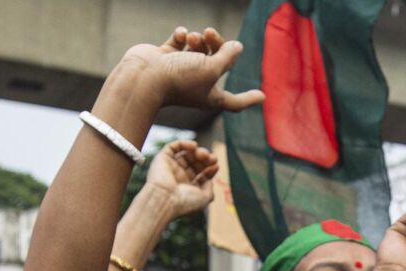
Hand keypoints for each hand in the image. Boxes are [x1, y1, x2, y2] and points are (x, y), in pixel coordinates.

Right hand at [121, 27, 265, 111]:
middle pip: (218, 62)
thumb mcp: (212, 68)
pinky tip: (181, 35)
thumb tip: (237, 47)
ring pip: (199, 49)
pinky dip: (183, 36)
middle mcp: (196, 84)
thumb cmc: (180, 78)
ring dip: (199, 39)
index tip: (262, 96)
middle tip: (210, 34)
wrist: (143, 77)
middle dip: (217, 45)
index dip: (248, 98)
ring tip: (192, 37)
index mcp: (210, 96)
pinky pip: (180, 42)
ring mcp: (180, 70)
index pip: (234, 101)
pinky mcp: (166, 57)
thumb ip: (227, 56)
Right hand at [144, 139, 218, 218]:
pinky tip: (194, 146)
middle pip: (195, 162)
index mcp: (187, 188)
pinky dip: (185, 143)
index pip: (200, 174)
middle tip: (211, 158)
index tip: (215, 166)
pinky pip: (173, 147)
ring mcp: (170, 167)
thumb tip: (208, 179)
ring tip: (203, 154)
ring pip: (186, 153)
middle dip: (206, 158)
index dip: (209, 168)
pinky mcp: (162, 159)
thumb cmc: (184, 202)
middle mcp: (178, 178)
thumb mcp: (205, 198)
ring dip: (197, 151)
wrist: (165, 200)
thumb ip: (209, 187)